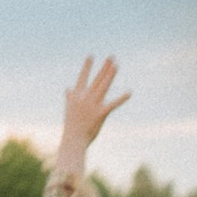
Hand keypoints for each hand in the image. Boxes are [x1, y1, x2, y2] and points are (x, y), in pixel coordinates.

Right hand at [54, 55, 128, 178]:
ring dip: (110, 75)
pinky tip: (129, 92)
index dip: (87, 67)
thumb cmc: (72, 127)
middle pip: (96, 80)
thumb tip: (67, 89)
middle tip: (111, 57)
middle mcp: (84, 98)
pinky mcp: (100, 113)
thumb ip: (70, 98)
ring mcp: (92, 105)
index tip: (91, 56)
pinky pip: (113, 104)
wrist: (72, 141)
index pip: (82, 78)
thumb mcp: (69, 109)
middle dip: (104, 68)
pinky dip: (121, 99)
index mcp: (76, 96)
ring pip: (103, 87)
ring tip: (116, 65)